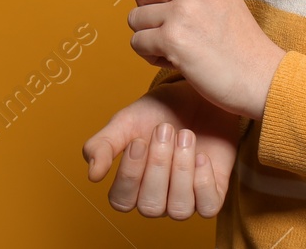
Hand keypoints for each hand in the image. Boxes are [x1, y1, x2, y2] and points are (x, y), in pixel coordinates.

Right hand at [82, 80, 238, 217]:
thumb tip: (93, 175)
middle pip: (150, 206)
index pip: (121, 201)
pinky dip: (204, 182)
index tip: (139, 141)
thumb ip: (103, 145)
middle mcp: (157, 198)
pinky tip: (202, 155)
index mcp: (132, 187)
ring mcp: (186, 199)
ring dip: (181, 170)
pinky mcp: (212, 194)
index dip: (130, 175)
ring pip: (179, 209)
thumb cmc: (159, 112)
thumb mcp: (126, 121)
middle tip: (165, 129)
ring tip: (185, 135)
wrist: (196, 96)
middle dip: (158, 166)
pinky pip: (208, 207)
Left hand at [111, 0, 286, 118]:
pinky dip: (151, 56)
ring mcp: (184, 11)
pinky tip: (179, 60)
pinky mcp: (174, 40)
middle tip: (175, 30)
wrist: (260, 77)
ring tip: (181, 47)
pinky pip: (138, 42)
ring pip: (134, 18)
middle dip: (147, 12)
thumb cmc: (236, 41)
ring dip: (149, 36)